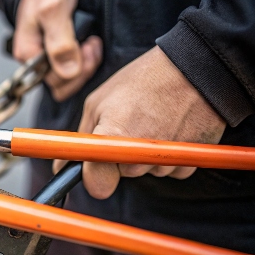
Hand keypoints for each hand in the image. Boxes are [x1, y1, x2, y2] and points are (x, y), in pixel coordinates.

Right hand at [13, 0, 101, 100]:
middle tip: (92, 44)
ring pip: (69, 81)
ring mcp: (47, 62)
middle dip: (83, 67)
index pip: (55, 81)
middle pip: (63, 85)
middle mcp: (35, 63)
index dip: (76, 68)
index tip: (87, 44)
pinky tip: (90, 45)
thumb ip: (60, 41)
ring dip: (87, 65)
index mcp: (27, 54)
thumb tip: (68, 72)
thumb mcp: (53, 8)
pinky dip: (87, 61)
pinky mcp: (59, 58)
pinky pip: (74, 73)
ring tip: (92, 43)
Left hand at [54, 46, 226, 198]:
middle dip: (120, 156)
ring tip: (151, 121)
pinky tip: (169, 129)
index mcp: (113, 139)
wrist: (194, 68)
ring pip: (144, 171)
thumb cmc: (142, 81)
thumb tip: (61, 168)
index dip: (93, 175)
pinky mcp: (189, 163)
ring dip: (144, 154)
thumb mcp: (98, 102)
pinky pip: (168, 169)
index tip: (94, 164)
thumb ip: (79, 140)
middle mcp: (140, 156)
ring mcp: (166, 161)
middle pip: (121, 174)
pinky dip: (166, 155)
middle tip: (129, 125)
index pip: (96, 185)